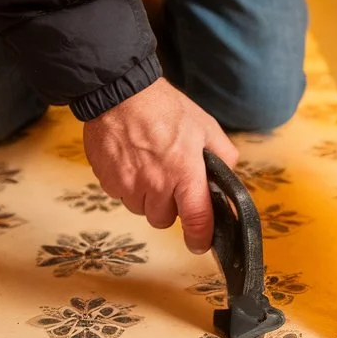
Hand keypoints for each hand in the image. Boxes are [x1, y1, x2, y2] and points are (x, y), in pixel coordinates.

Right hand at [82, 78, 237, 252]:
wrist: (120, 94)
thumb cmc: (164, 108)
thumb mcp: (205, 126)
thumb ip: (223, 155)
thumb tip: (228, 176)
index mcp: (185, 173)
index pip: (197, 220)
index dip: (201, 238)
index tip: (200, 243)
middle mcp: (157, 184)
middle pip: (164, 220)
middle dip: (169, 206)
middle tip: (170, 180)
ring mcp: (129, 185)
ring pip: (142, 210)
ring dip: (147, 197)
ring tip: (149, 166)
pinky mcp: (108, 181)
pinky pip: (122, 197)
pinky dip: (128, 186)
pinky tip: (132, 162)